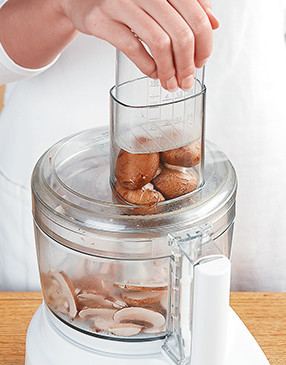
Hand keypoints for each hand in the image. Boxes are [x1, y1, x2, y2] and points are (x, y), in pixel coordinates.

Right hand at [60, 0, 218, 90]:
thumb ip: (189, 5)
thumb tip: (214, 23)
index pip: (196, 16)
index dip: (203, 44)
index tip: (201, 62)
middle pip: (181, 33)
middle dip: (187, 64)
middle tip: (186, 80)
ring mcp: (122, 2)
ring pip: (159, 43)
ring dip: (169, 70)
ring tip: (171, 83)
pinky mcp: (103, 20)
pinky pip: (133, 49)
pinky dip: (148, 67)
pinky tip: (154, 73)